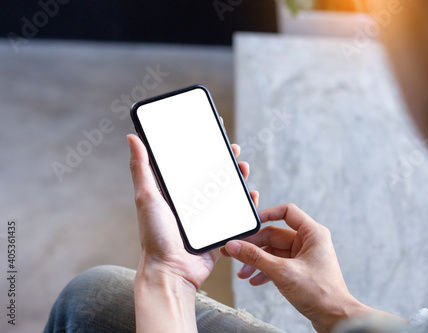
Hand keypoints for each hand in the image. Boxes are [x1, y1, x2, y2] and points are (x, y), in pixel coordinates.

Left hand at [127, 134, 258, 290]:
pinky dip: (246, 203)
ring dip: (238, 179)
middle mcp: (190, 203)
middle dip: (224, 161)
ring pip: (227, 192)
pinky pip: (236, 214)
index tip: (212, 133)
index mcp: (174, 193)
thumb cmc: (155, 236)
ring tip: (243, 168)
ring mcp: (206, 217)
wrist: (172, 271)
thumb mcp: (146, 197)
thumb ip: (141, 168)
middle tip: (232, 149)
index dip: (201, 148)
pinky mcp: (219, 230)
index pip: (189, 164)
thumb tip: (132, 138)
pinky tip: (251, 194)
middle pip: (212, 176)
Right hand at [221, 203, 368, 332]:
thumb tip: (235, 246)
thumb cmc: (321, 294)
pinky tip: (254, 280)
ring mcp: (304, 256)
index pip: (287, 212)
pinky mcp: (300, 270)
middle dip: (254, 246)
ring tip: (242, 272)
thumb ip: (256, 258)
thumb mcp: (283, 272)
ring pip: (274, 251)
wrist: (335, 318)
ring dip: (257, 261)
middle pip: (275, 235)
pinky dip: (266, 271)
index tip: (249, 222)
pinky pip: (278, 264)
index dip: (267, 214)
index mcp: (313, 233)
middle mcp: (309, 241)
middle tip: (234, 251)